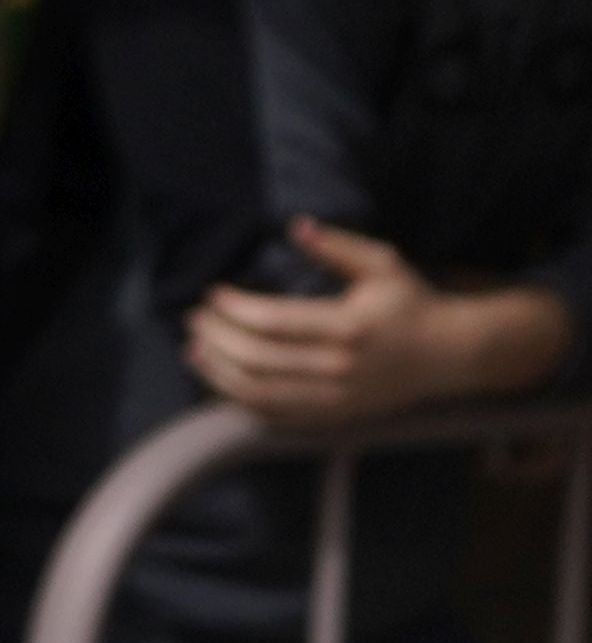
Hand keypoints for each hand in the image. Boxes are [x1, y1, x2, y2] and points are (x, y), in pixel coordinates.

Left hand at [188, 220, 571, 431]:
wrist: (448, 355)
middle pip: (256, 359)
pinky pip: (271, 415)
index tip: (213, 294)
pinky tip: (219, 376)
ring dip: (215, 371)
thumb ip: (338, 246)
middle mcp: (339, 368)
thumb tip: (295, 226)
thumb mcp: (382, 264)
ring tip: (194, 347)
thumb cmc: (410, 303)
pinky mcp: (329, 417)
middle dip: (216, 337)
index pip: (272, 322)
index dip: (233, 309)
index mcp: (350, 328)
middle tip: (195, 317)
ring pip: (256, 393)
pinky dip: (236, 398)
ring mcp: (333, 399)